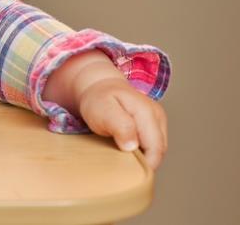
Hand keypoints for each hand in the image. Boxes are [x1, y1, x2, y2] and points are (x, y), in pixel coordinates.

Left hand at [42, 50, 166, 169]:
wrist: (99, 87)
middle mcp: (157, 115)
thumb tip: (132, 146)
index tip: (128, 171)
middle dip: (145, 163)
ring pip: (157, 149)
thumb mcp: (103, 110)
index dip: (146, 164)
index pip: (156, 148)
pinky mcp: (154, 124)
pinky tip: (128, 152)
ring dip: (144, 157)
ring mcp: (158, 120)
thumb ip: (120, 126)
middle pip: (159, 150)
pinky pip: (152, 144)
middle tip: (124, 167)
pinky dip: (142, 151)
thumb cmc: (98, 99)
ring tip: (124, 158)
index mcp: (147, 112)